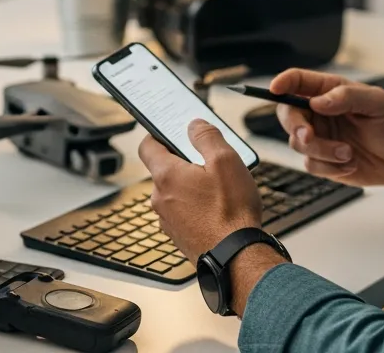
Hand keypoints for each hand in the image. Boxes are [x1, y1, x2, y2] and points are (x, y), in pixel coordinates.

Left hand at [137, 120, 262, 263]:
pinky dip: (193, 206)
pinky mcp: (178, 236)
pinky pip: (181, 212)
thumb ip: (207, 137)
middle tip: (208, 161)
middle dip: (183, 162)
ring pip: (173, 193)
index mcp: (166, 176)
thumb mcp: (226, 161)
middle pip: (163, 170)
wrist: (236, 258)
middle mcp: (160, 198)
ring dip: (190, 186)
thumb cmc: (231, 213)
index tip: (171, 131)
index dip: (158, 134)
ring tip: (217, 189)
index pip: (147, 146)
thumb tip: (194, 125)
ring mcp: (167, 220)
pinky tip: (216, 209)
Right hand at [271, 70, 383, 186]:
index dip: (282, 83)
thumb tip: (318, 101)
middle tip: (309, 136)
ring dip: (323, 151)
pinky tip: (351, 163)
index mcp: (328, 91)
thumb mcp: (377, 103)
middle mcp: (318, 113)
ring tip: (349, 153)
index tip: (275, 89)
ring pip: (298, 143)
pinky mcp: (323, 161)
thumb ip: (347, 97)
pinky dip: (330, 167)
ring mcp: (319, 137)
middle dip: (296, 127)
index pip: (297, 81)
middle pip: (287, 115)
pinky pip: (311, 165)